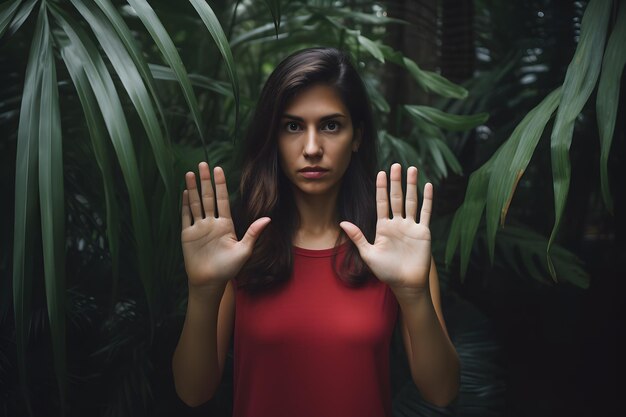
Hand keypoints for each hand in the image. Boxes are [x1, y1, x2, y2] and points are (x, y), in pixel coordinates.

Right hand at [181, 162, 270, 289]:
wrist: (210, 282)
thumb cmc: (228, 269)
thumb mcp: (244, 250)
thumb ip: (253, 233)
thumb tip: (268, 218)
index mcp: (226, 224)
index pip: (222, 200)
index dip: (220, 184)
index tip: (218, 169)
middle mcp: (212, 223)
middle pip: (208, 197)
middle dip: (205, 180)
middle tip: (202, 163)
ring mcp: (199, 227)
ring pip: (195, 203)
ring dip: (193, 188)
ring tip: (190, 173)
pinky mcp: (187, 234)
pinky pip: (186, 216)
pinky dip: (185, 204)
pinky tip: (185, 192)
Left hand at [339, 163, 431, 290]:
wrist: (406, 283)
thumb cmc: (386, 271)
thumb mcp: (368, 254)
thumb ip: (357, 237)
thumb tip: (342, 222)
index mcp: (383, 227)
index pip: (382, 202)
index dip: (381, 188)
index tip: (381, 173)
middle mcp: (397, 223)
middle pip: (396, 197)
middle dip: (396, 181)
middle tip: (396, 165)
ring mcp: (411, 226)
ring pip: (412, 201)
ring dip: (412, 185)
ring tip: (412, 169)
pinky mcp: (423, 232)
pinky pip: (426, 212)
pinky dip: (428, 199)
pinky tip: (428, 186)